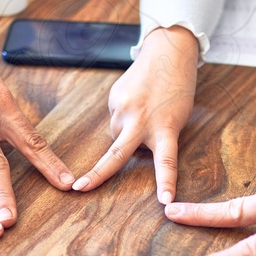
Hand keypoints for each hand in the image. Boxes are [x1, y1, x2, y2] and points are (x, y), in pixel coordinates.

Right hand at [73, 26, 198, 204]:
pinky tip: (134, 102)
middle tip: (78, 188)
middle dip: (96, 174)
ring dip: (125, 133)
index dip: (165, 182)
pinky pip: (114, 117)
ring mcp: (124, 108)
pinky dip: (122, 116)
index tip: (164, 202)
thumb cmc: (177, 91)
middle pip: (117, 154)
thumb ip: (156, 137)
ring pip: (115, 135)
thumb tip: (129, 148)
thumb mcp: (176, 119)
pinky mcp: (113, 98)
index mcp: (165, 128)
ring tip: (142, 113)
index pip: (167, 162)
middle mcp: (142, 120)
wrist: (168, 53)